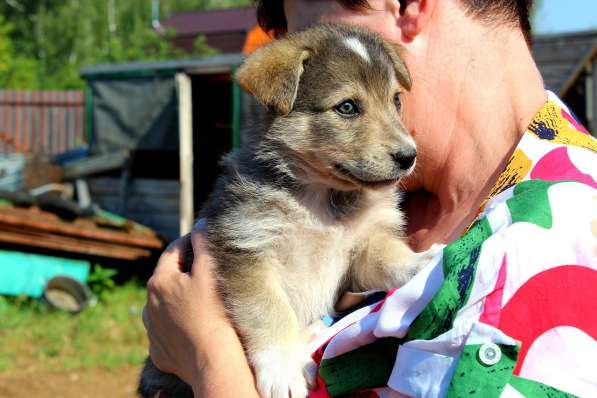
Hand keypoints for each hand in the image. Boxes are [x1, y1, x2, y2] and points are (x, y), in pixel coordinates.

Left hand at [142, 229, 257, 396]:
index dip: (190, 242)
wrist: (212, 362)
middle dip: (184, 271)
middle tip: (206, 269)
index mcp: (158, 282)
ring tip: (201, 300)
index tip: (204, 240)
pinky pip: (168, 331)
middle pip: (167, 279)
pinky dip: (179, 324)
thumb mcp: (210, 273)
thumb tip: (201, 224)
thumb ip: (203, 244)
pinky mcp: (158, 351)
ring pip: (164, 306)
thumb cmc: (214, 314)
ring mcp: (151, 330)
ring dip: (179, 299)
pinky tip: (195, 326)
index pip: (173, 251)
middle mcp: (147, 305)